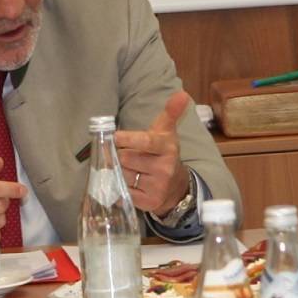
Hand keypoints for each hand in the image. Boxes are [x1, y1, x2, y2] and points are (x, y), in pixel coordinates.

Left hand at [111, 91, 193, 214]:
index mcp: (167, 148)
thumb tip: (182, 94)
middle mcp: (164, 168)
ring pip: (123, 175)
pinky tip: (127, 182)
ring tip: (128, 169)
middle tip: (122, 154)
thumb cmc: (164, 154)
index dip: (128, 139)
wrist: (175, 186)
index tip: (115, 137)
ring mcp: (157, 187)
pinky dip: (119, 187)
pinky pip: (122, 192)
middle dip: (120, 156)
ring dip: (119, 171)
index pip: (146, 142)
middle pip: (126, 158)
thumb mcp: (167, 132)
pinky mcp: (148, 202)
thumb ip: (170, 112)